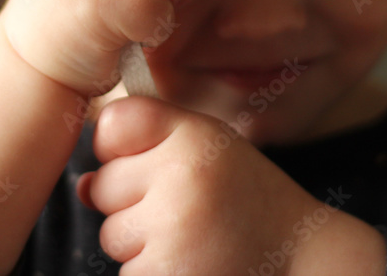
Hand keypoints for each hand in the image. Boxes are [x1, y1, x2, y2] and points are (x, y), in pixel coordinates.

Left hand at [76, 97, 385, 274]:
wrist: (303, 258)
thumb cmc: (248, 201)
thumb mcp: (211, 150)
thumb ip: (147, 145)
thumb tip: (82, 187)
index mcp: (193, 136)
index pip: (112, 125)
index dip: (124, 149)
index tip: (158, 163)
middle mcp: (180, 177)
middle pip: (104, 185)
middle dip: (134, 203)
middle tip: (190, 210)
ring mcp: (171, 231)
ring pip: (111, 234)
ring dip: (142, 244)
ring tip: (194, 239)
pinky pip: (126, 273)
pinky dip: (152, 273)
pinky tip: (193, 265)